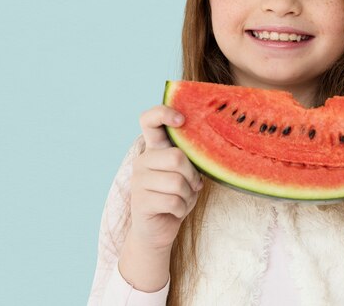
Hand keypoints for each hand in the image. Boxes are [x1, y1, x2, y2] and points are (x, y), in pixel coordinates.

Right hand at [129, 105, 202, 251]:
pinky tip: (175, 211)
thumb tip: (204, 146)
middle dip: (192, 175)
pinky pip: (173, 201)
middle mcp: (143, 160)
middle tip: (191, 186)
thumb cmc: (176, 197)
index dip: (163, 113)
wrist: (157, 231)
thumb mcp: (185, 174)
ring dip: (188, 195)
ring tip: (182, 199)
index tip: (181, 119)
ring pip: (177, 181)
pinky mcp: (140, 201)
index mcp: (154, 149)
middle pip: (177, 156)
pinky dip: (182, 209)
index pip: (149, 120)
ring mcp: (139, 180)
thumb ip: (188, 158)